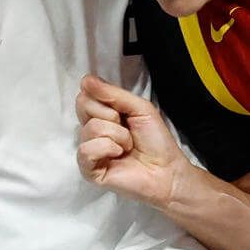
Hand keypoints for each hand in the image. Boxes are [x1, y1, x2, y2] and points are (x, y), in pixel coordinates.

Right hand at [76, 73, 191, 207]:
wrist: (167, 169)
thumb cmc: (155, 139)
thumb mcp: (139, 107)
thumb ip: (112, 93)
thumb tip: (86, 79)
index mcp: (102, 115)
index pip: (86, 94)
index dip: (105, 98)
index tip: (123, 111)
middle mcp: (92, 131)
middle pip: (83, 106)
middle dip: (111, 115)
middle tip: (127, 129)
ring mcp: (89, 150)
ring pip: (90, 128)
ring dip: (117, 135)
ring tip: (128, 146)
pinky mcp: (89, 170)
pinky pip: (86, 150)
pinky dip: (108, 149)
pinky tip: (119, 156)